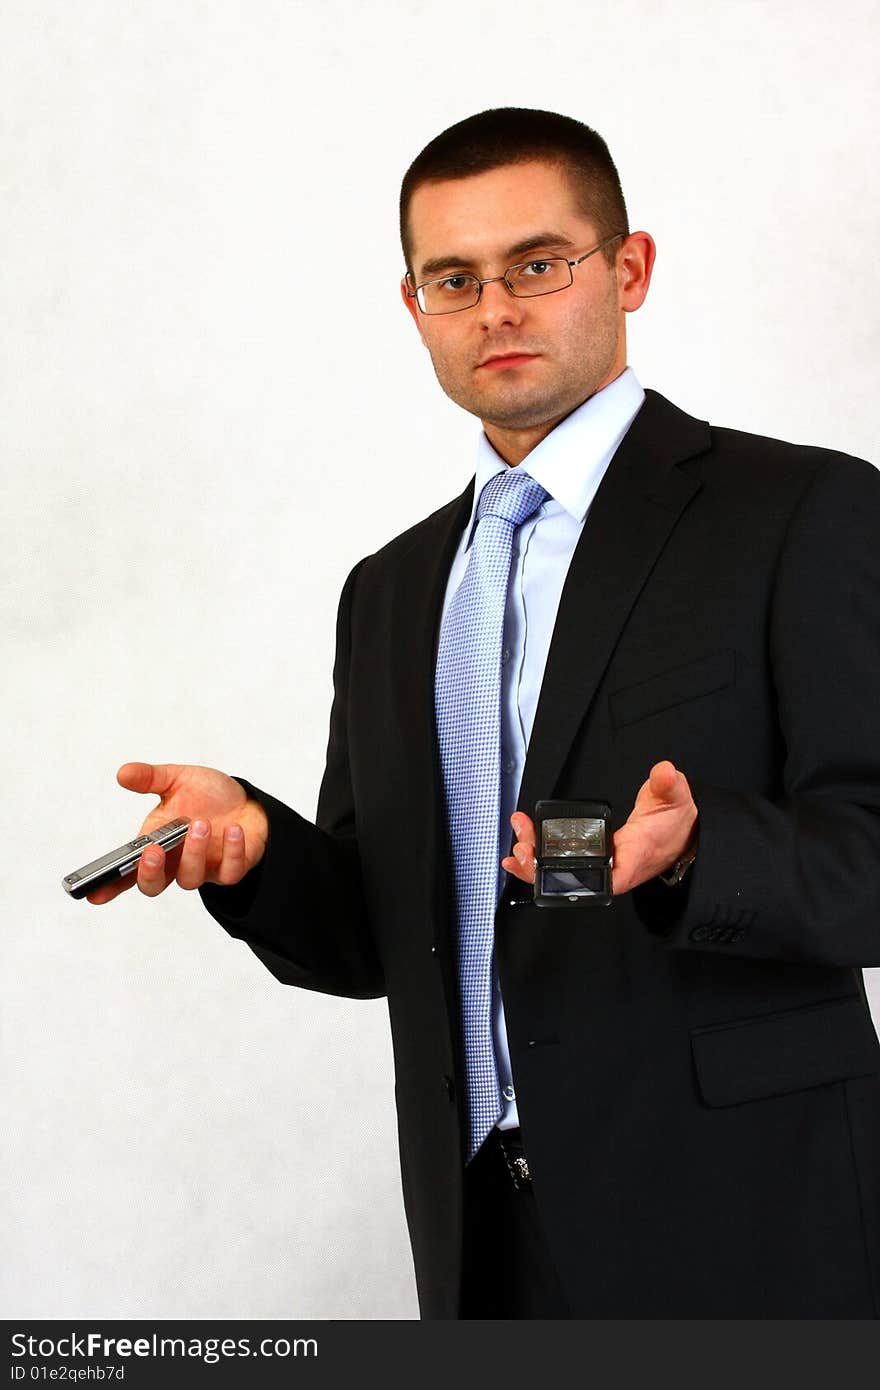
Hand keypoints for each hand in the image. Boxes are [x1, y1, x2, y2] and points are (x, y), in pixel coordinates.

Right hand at [86, 763, 268, 903]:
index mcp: (156, 843)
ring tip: (201, 823)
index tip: (92, 893)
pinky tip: (233, 829)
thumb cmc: (208, 796)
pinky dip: (231, 850)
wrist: (248, 801)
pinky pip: (229, 871)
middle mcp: (176, 861)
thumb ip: (150, 778)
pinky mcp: (230, 869)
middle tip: (153, 851)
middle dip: (149, 873)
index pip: (127, 870)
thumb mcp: (177, 780)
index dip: (109, 885)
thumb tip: (123, 773)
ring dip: (194, 852)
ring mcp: (203, 869)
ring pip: (190, 879)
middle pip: (153, 885)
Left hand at [501, 760, 697, 895]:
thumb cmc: (677, 822)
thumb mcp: (675, 798)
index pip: (608, 878)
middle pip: (575, 877)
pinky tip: (520, 855)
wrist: (682, 833)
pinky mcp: (594, 858)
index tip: (556, 864)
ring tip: (517, 846)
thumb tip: (664, 771)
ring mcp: (603, 864)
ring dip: (537, 862)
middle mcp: (616, 867)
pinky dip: (540, 860)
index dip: (580, 877)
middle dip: (544, 866)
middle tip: (524, 846)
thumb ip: (668, 784)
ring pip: (564, 872)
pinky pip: (564, 864)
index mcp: (634, 855)